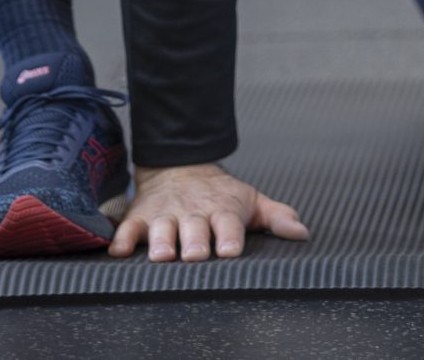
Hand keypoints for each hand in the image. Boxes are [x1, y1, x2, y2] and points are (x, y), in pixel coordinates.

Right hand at [110, 162, 308, 261]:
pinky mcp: (140, 217)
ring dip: (161, 242)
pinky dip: (122, 239)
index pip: (228, 224)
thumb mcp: (251, 201)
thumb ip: (277, 217)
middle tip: (194, 254)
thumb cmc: (221, 196)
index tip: (229, 251)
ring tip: (162, 255)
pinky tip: (120, 251)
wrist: (181, 168)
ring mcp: (165, 215)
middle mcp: (193, 213)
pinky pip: (128, 229)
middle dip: (194, 242)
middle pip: (193, 229)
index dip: (229, 237)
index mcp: (222, 210)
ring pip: (161, 229)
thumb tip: (303, 234)